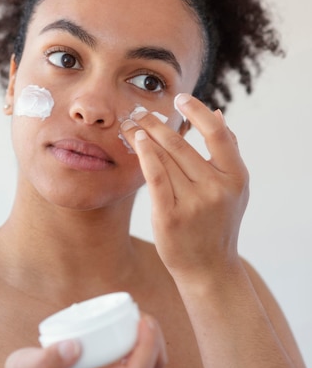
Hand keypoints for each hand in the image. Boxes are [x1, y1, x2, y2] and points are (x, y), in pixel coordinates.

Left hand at [120, 93, 248, 283]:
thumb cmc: (219, 223)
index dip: (197, 111)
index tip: (179, 98)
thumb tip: (218, 113)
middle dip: (156, 122)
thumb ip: (229, 151)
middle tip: (139, 110)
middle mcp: (216, 188)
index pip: (217, 134)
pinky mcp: (170, 216)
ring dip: (144, 135)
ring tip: (130, 123)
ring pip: (164, 157)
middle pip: (180, 144)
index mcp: (236, 177)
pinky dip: (145, 154)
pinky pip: (155, 177)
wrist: (208, 268)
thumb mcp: (235, 189)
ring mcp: (194, 203)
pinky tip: (136, 140)